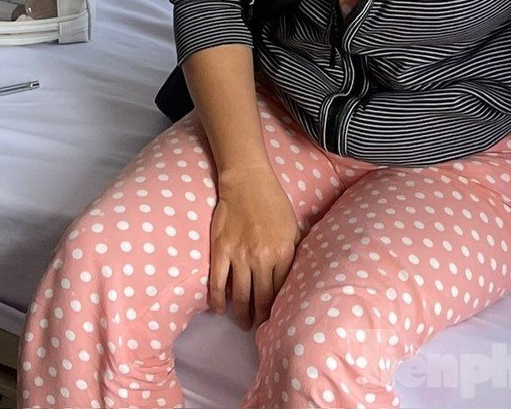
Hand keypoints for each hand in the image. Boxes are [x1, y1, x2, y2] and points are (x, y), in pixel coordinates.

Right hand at [207, 165, 300, 329]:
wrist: (247, 183)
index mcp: (282, 253)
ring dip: (241, 314)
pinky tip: (219, 310)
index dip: (278, 306)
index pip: (281, 289)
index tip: (277, 317)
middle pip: (261, 298)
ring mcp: (239, 256)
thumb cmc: (274, 203)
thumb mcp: (293, 228)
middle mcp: (261, 258)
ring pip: (240, 295)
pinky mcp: (220, 251)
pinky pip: (218, 283)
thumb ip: (292, 253)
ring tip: (243, 324)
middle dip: (261, 317)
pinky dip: (218, 300)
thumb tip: (293, 276)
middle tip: (259, 327)